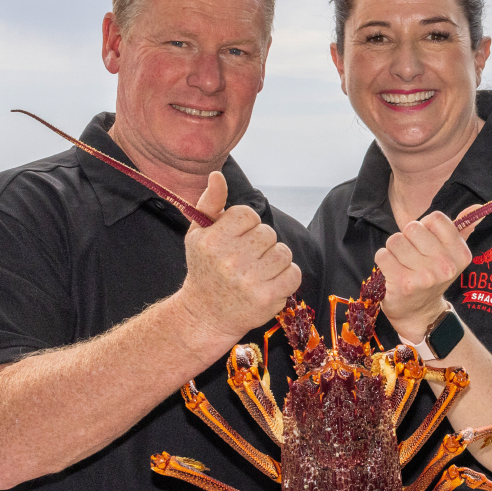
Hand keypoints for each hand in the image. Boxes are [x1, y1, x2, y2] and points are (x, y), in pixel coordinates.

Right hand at [177, 199, 302, 346]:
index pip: (248, 214)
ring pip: (283, 252)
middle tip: (246, 259)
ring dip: (275, 260)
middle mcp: (230, 260)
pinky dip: (286, 277)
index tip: (237, 240)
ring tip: (258, 271)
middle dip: (261, 244)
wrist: (206, 315)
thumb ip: (209, 203)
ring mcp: (250, 280)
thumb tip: (217, 175)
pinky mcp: (267, 298)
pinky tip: (269, 283)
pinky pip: (293, 273)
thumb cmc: (204, 270)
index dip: (247, 226)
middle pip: (268, 233)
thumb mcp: (198, 234)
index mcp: (212, 240)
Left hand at [370, 206, 471, 338]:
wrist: (421, 314)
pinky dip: (383, 261)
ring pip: (395, 240)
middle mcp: (446, 265)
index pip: (436, 218)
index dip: (425, 227)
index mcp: (461, 254)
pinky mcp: (403, 283)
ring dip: (393, 250)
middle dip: (407, 238)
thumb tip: (478, 206)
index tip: (426, 243)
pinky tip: (392, 272)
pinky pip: (383, 255)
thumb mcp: (452, 256)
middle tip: (411, 256)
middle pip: (412, 228)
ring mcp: (425, 276)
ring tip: (402, 264)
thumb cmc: (432, 278)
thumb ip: (463, 229)